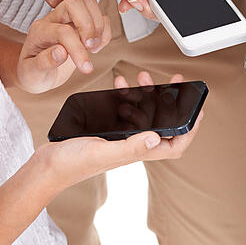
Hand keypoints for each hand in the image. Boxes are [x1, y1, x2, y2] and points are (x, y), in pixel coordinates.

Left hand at [16, 0, 110, 92]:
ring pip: (88, 2)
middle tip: (91, 48)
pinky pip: (100, 15)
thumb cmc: (33, 74)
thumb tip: (61, 52)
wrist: (37, 73)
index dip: (77, 48)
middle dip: (89, 26)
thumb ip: (43, 62)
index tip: (85, 66)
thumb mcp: (32, 73)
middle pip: (74, 2)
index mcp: (40, 30)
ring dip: (98, 25)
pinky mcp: (82, 24)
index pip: (63, 30)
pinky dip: (105, 30)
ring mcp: (69, 19)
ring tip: (94, 48)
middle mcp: (54, 19)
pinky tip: (97, 47)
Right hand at [33, 72, 202, 187]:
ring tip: (142, 77)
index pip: (175, 145)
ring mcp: (120, 138)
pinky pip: (123, 112)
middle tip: (174, 81)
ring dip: (147, 95)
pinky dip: (125, 96)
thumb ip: (130, 147)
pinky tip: (120, 85)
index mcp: (137, 153)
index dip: (190, 129)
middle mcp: (132, 146)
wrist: (47, 167)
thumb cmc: (72, 164)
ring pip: (143, 114)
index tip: (198, 110)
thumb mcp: (104, 152)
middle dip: (170, 102)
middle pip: (162, 124)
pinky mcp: (107, 131)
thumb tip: (156, 138)